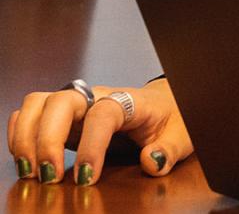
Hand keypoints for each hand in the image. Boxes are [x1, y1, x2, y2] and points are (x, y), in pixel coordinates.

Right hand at [7, 79, 193, 184]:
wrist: (164, 104)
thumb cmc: (171, 118)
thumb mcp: (182, 134)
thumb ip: (170, 149)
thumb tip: (152, 162)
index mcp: (129, 100)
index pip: (103, 114)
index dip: (92, 145)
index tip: (87, 178)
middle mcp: (96, 97)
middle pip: (59, 101)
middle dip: (47, 140)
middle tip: (49, 178)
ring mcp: (76, 105)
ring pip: (37, 104)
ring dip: (26, 137)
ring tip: (31, 173)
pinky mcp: (62, 117)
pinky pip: (30, 114)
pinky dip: (19, 135)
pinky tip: (27, 161)